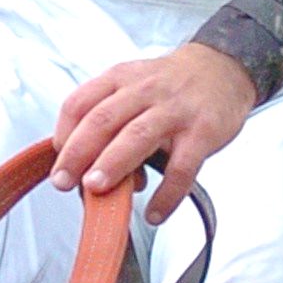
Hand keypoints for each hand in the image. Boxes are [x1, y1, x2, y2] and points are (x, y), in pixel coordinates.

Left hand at [50, 42, 258, 224]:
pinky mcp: (203, 132)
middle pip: (102, 120)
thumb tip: (89, 173)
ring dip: (112, 165)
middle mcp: (144, 91)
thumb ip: (111, 124)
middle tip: (64, 182)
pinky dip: (168, 194)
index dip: (64, 135)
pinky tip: (155, 213)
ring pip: (137, 136)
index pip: (79, 103)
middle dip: (78, 153)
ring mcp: (174, 111)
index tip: (59, 162)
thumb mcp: (133, 87)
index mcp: (120, 80)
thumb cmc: (171, 85)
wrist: (223, 68)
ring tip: (96, 190)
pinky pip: (182, 167)